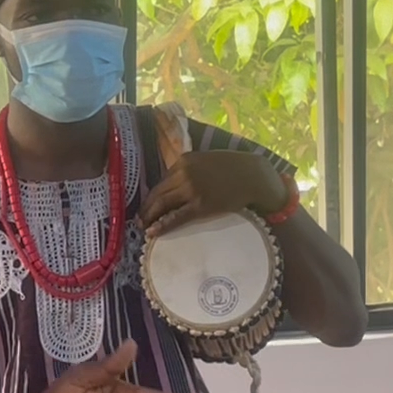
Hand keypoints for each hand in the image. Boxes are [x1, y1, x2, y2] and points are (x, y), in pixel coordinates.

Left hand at [139, 149, 289, 236]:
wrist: (253, 175)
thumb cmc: (232, 168)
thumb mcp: (205, 160)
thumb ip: (189, 170)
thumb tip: (174, 186)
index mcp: (183, 161)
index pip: (161, 181)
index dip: (152, 196)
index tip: (147, 205)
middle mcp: (183, 173)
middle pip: (157, 193)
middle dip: (146, 208)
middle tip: (139, 220)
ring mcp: (191, 190)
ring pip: (162, 205)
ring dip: (150, 217)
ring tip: (143, 227)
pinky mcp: (200, 205)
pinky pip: (176, 217)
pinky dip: (162, 225)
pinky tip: (153, 232)